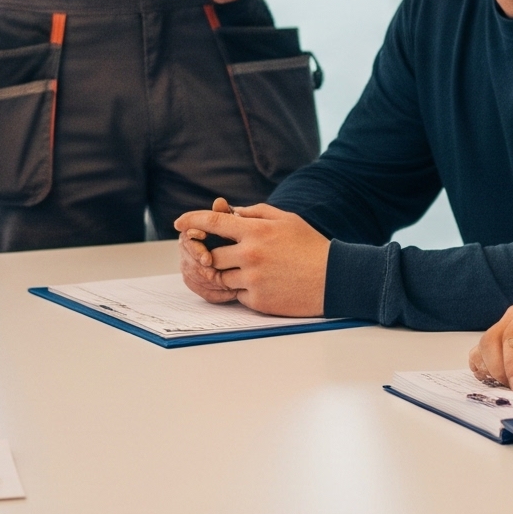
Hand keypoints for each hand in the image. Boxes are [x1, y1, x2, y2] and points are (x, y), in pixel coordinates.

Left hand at [169, 201, 328, 315]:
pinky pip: (236, 294)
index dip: (191, 220)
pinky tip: (261, 284)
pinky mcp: (258, 300)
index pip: (212, 222)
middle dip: (208, 253)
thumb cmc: (310, 246)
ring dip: (226, 273)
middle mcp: (249, 255)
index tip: (178, 222)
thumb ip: (255, 213)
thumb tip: (230, 212)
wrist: (334, 278)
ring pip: (220, 277)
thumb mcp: (285, 220)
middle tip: (214, 253)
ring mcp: (252, 279)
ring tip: (245, 270)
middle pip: (209, 254)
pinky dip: (242, 289)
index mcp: (255, 231)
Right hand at [468, 297, 512, 394]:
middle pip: (491, 341)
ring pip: (483, 348)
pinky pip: (484, 355)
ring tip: (512, 388)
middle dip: (499, 370)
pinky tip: (505, 384)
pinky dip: (488, 371)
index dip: (512, 364)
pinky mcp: (505, 342)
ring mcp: (509, 327)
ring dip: (491, 371)